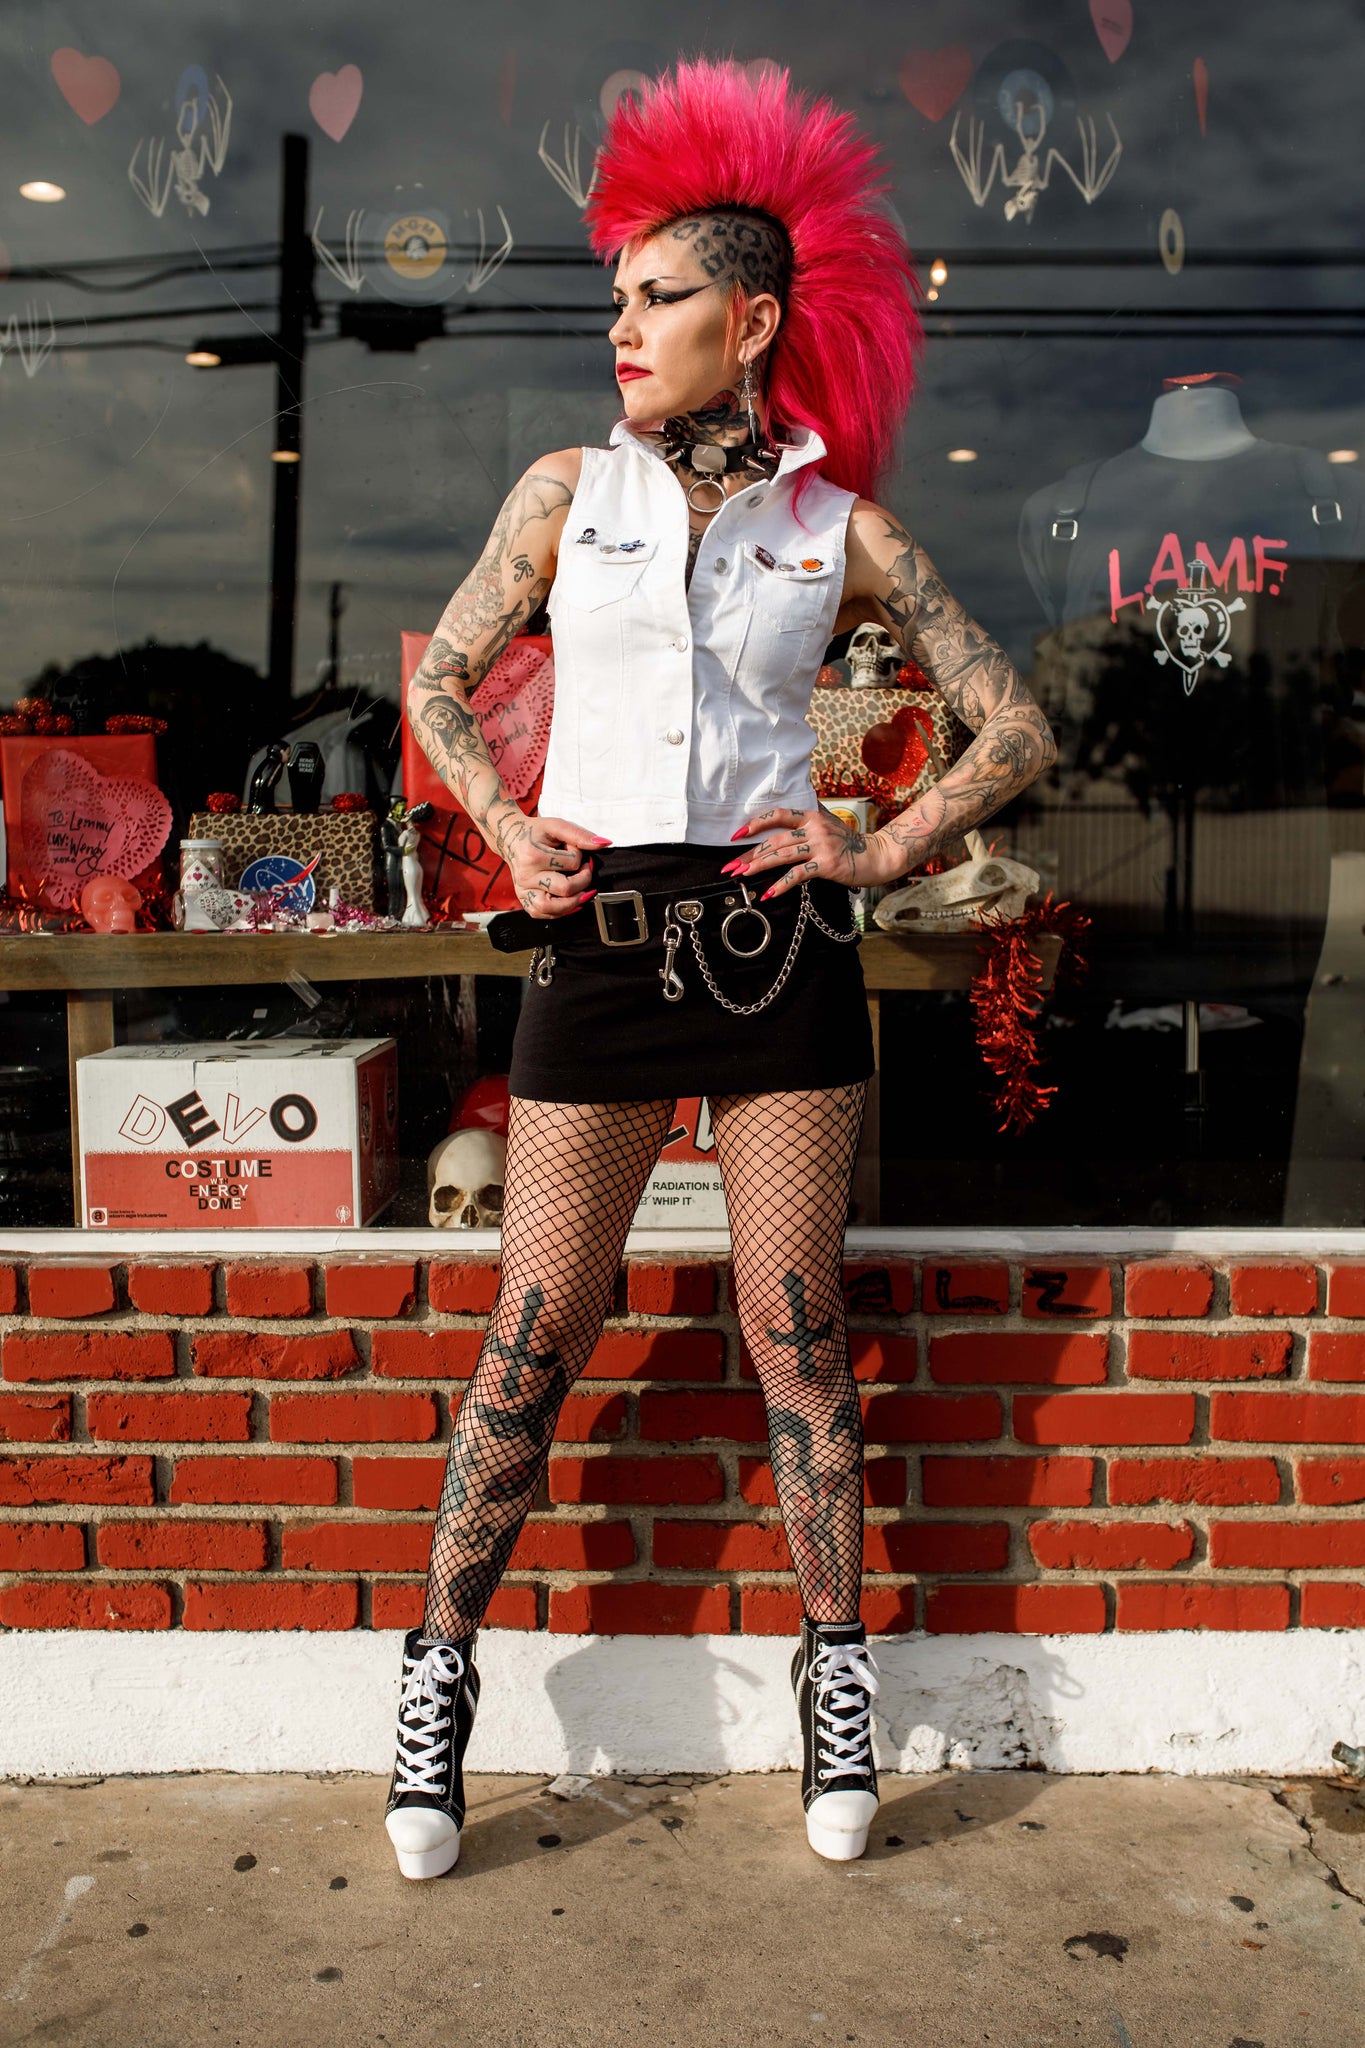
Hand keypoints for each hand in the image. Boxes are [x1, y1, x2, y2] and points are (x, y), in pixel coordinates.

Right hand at [500, 815, 609, 919]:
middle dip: (583, 880)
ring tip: (580, 891)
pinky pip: (542, 914)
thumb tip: (604, 843)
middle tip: (583, 871)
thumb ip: (580, 834)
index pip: (571, 864)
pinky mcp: (523, 899)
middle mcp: (526, 876)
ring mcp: (523, 890)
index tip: (575, 850)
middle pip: (565, 889)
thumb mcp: (556, 826)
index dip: (580, 856)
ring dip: (573, 902)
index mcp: (533, 856)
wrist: (511, 839)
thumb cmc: (535, 833)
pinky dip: (558, 912)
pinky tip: (567, 900)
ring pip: (552, 909)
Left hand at [723, 805, 900, 901]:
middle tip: (731, 866)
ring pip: (783, 855)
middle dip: (750, 854)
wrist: (878, 856)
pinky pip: (798, 875)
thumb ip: (810, 816)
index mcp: (812, 817)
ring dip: (759, 867)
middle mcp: (814, 829)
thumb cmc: (851, 843)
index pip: (779, 815)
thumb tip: (790, 809)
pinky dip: (781, 885)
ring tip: (742, 876)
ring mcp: (821, 846)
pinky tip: (768, 893)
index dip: (756, 823)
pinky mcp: (827, 865)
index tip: (736, 834)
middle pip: (775, 840)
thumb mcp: (830, 823)